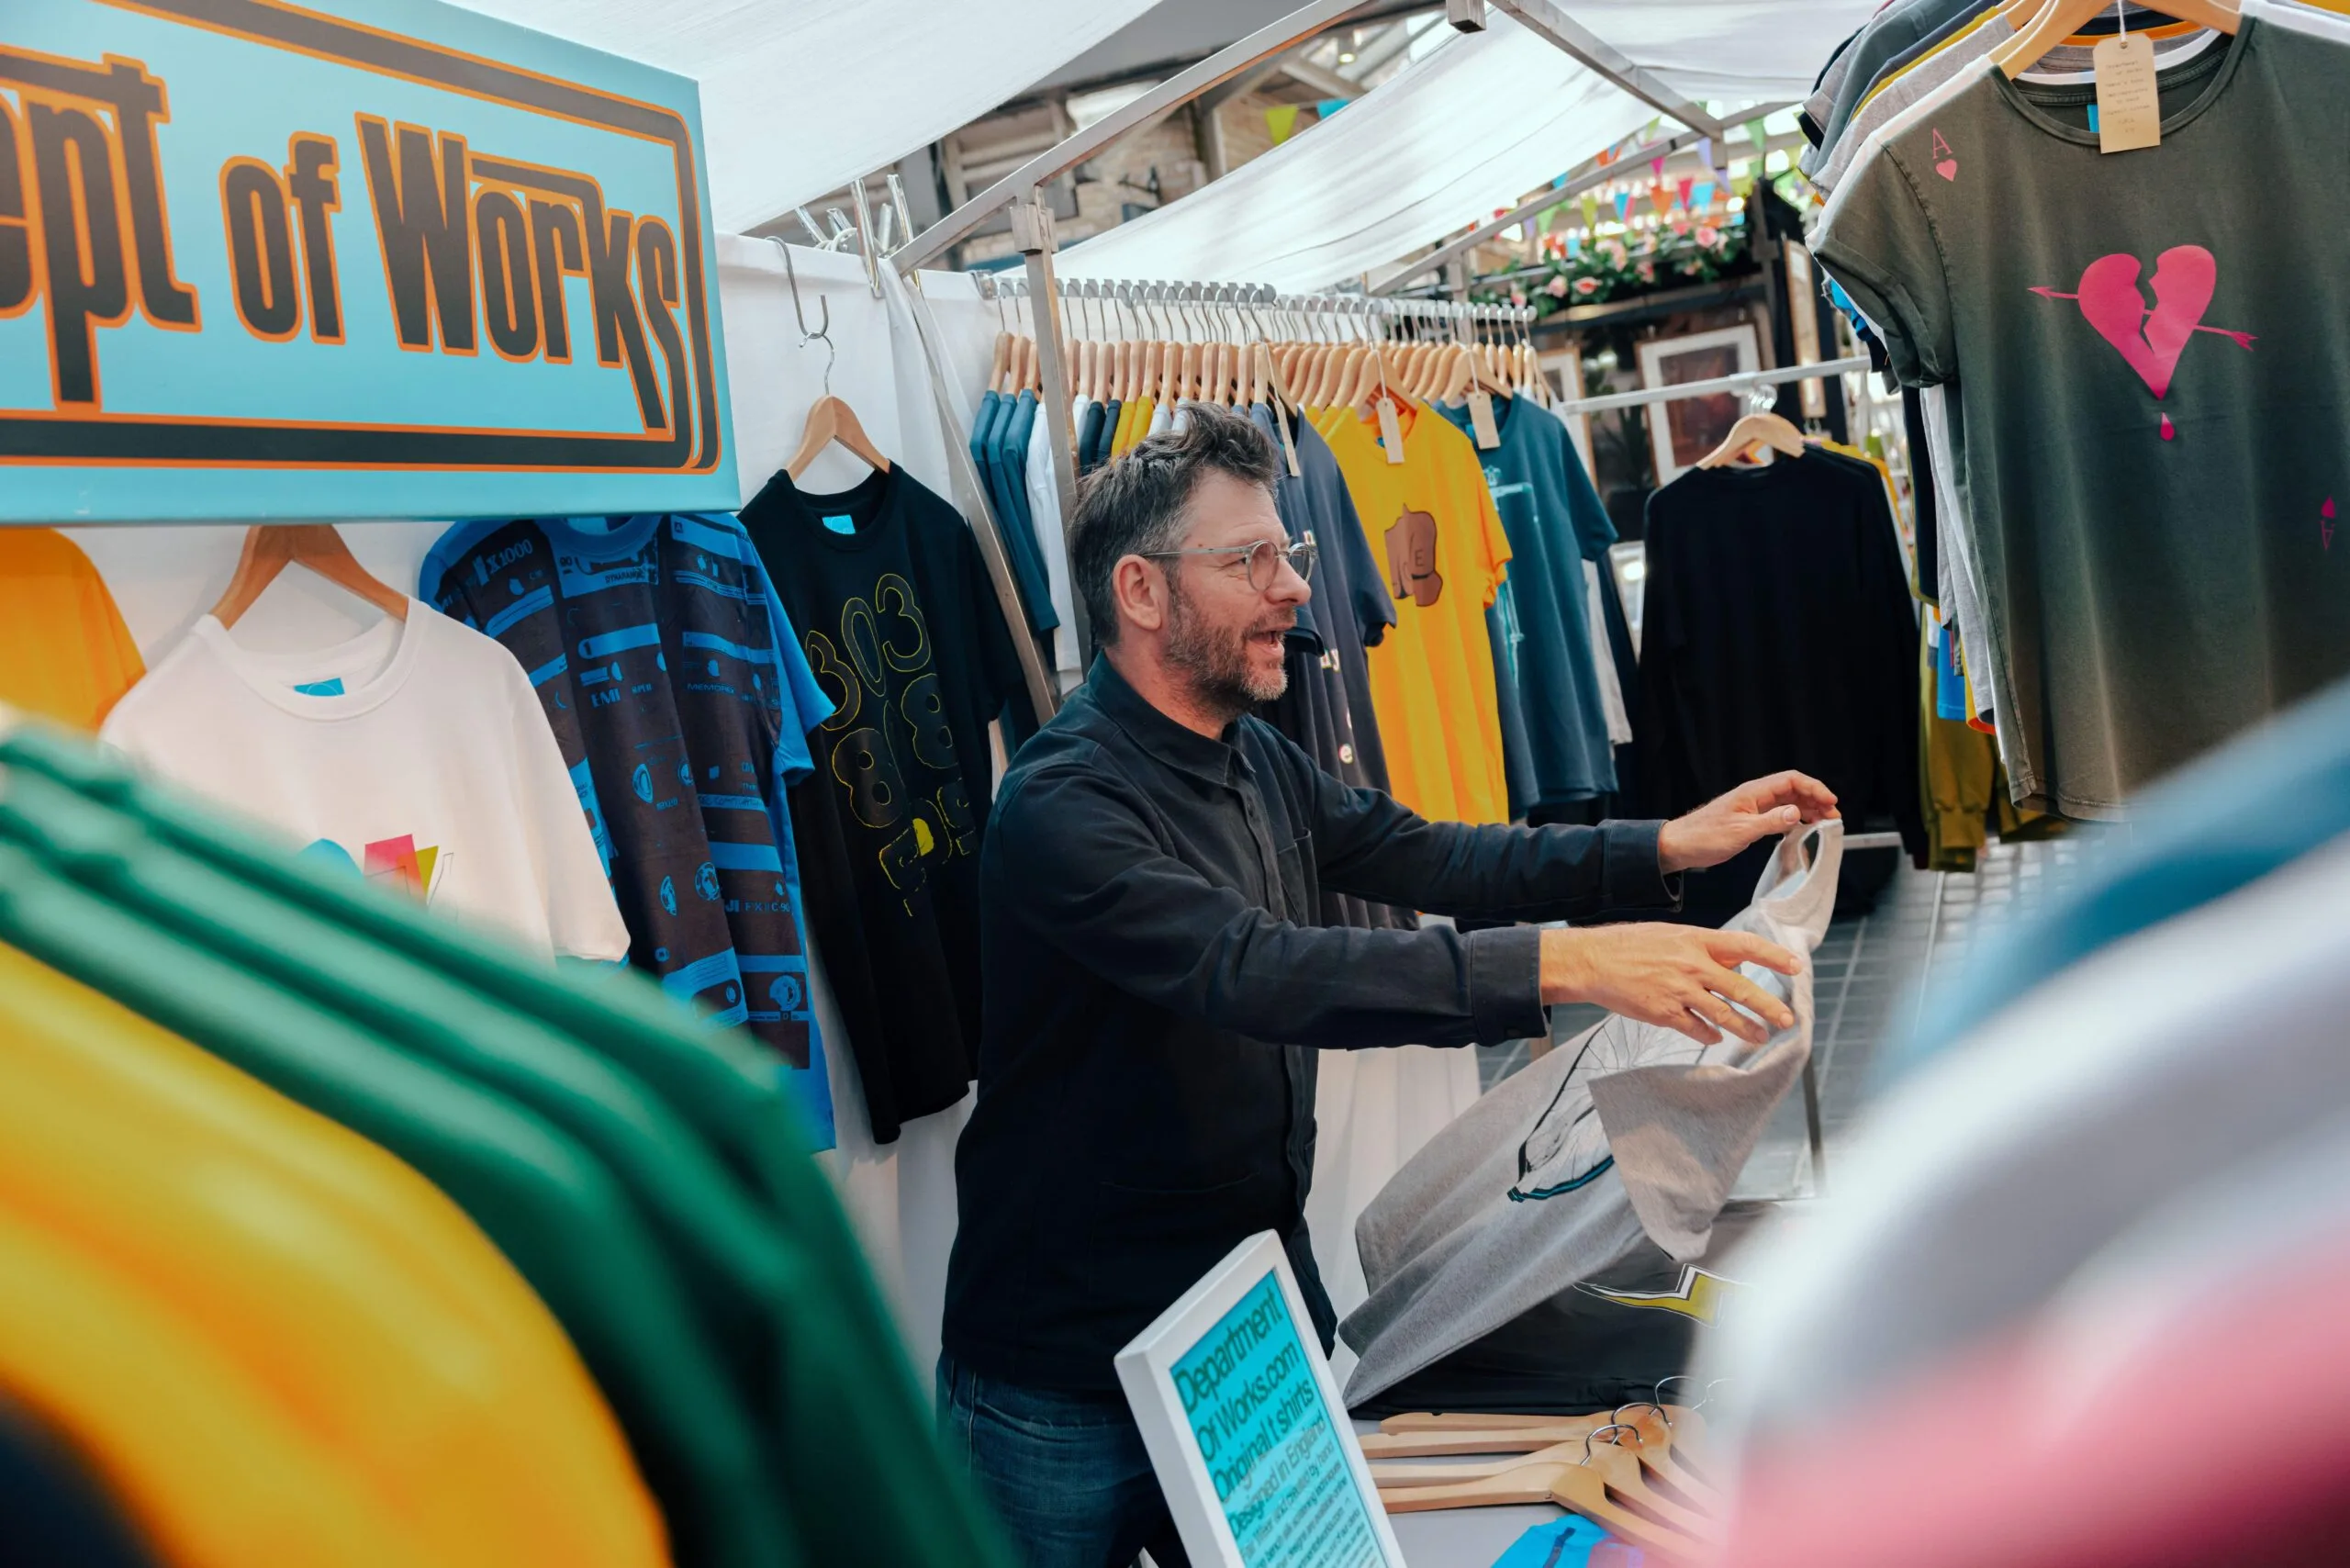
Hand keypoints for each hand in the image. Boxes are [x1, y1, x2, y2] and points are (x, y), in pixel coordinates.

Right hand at [1540, 924, 1800, 1047]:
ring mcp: (1678, 991)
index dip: (1773, 957)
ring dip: (1745, 1027)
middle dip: (1768, 1005)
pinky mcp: (1664, 1013)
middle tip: (1787, 1018)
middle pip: (1741, 988)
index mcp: (1695, 939)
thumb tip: (1733, 959)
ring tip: (1761, 1036)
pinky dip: (1709, 1034)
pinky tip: (1716, 1037)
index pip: (1745, 946)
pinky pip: (1696, 1028)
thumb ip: (1702, 947)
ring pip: (1722, 1014)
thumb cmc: (1628, 944)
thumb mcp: (1669, 934)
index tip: (1796, 967)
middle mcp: (1691, 965)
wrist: (1591, 961)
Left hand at [1656, 772, 1839, 874]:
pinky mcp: (1750, 820)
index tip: (1831, 802)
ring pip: (1788, 802)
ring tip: (1823, 822)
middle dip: (1816, 799)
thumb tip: (1797, 812)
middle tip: (1832, 816)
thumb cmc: (1704, 837)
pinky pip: (1778, 814)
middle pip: (1793, 790)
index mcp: (1753, 792)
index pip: (1791, 780)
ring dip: (1807, 809)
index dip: (1814, 788)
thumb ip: (1770, 822)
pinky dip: (1794, 819)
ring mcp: (1753, 807)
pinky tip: (1803, 828)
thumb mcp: (1740, 831)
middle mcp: (1755, 796)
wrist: (1680, 845)